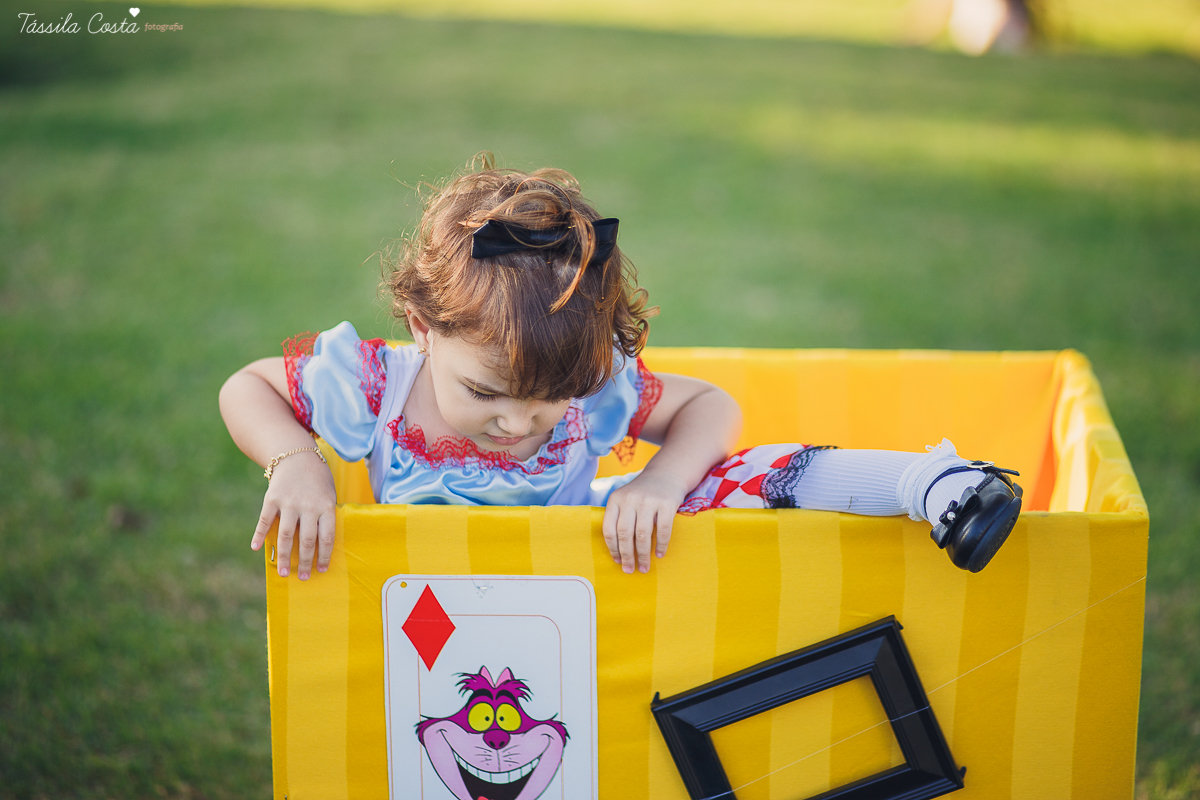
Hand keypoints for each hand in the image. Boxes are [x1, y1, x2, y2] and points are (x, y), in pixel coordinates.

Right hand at [252, 450, 336, 579]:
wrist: (297, 456)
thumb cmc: (317, 480)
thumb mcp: (328, 495)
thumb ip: (324, 517)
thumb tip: (320, 546)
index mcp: (326, 506)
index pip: (327, 536)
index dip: (324, 555)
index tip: (322, 570)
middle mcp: (308, 506)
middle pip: (307, 540)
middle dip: (305, 561)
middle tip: (304, 577)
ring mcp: (289, 502)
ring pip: (286, 535)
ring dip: (285, 556)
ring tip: (284, 572)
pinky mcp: (272, 499)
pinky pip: (265, 521)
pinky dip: (260, 535)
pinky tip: (256, 548)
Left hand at [602, 469, 688, 573]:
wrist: (666, 474)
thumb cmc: (642, 493)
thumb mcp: (625, 499)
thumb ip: (619, 518)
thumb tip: (617, 553)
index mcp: (615, 499)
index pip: (609, 529)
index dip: (612, 548)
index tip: (617, 561)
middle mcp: (630, 499)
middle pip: (625, 534)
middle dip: (627, 556)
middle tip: (629, 570)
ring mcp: (649, 500)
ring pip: (643, 535)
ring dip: (643, 555)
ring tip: (644, 567)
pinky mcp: (667, 503)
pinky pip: (663, 530)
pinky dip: (661, 545)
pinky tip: (660, 555)